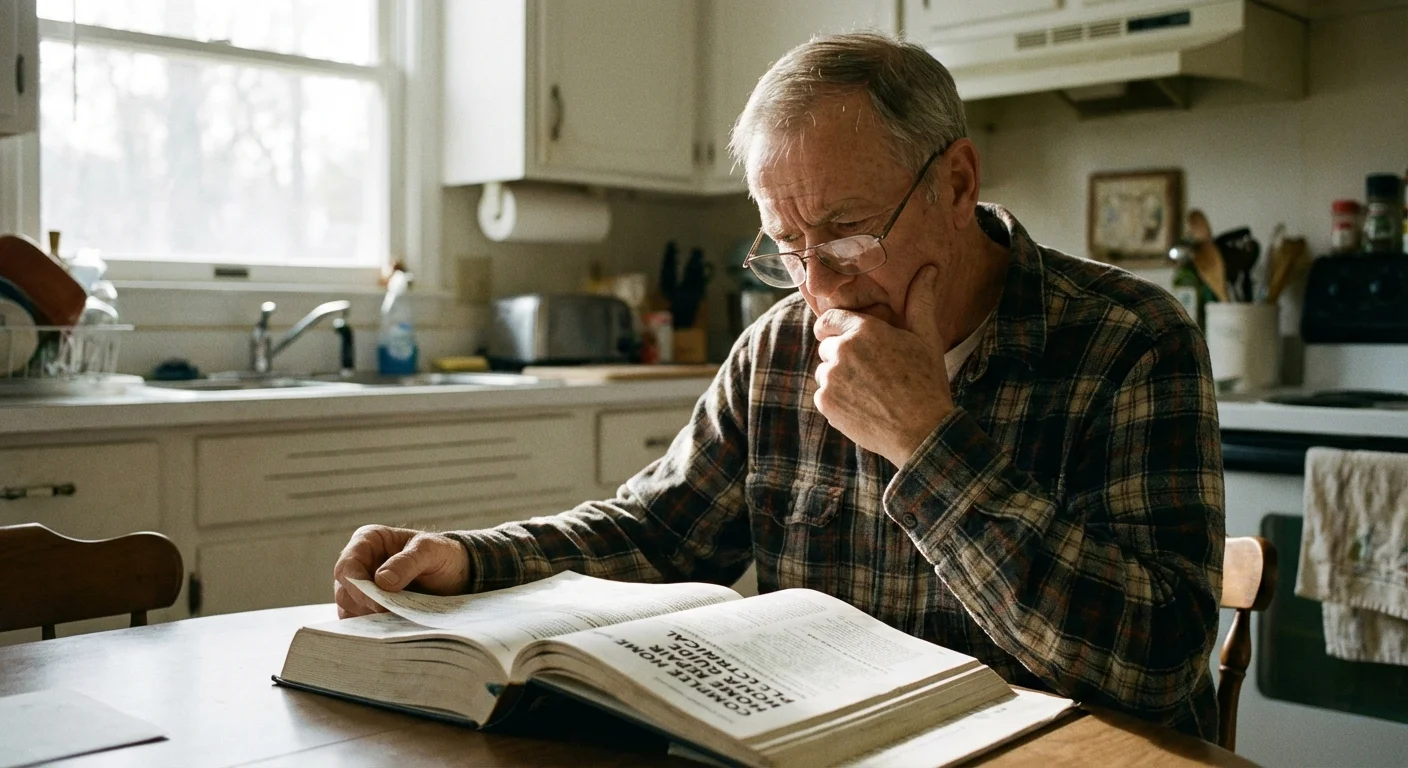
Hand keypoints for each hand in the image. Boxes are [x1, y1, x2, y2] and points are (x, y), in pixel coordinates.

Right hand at [333, 525, 470, 618]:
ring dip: (368, 619)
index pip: (347, 566)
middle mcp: (359, 563)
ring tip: (396, 620)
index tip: (379, 604)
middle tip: (391, 616)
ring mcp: (361, 587)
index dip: (358, 587)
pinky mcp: (368, 606)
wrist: (454, 574)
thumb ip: (408, 562)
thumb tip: (381, 581)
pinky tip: (393, 627)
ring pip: (349, 609)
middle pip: (345, 592)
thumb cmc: (441, 555)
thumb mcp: (431, 551)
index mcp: (368, 541)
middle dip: (365, 607)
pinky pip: (359, 622)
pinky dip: (373, 627)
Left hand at [813, 265, 953, 466]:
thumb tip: (928, 268)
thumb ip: (919, 300)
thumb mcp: (926, 338)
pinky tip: (863, 406)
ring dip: (840, 378)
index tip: (848, 338)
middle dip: (843, 355)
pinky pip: (823, 394)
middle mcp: (841, 351)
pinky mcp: (825, 403)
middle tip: (872, 371)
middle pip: (827, 346)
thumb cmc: (927, 382)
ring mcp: (830, 378)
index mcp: (863, 330)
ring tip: (870, 391)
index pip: (829, 319)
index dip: (837, 328)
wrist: (922, 431)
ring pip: (825, 371)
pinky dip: (838, 400)